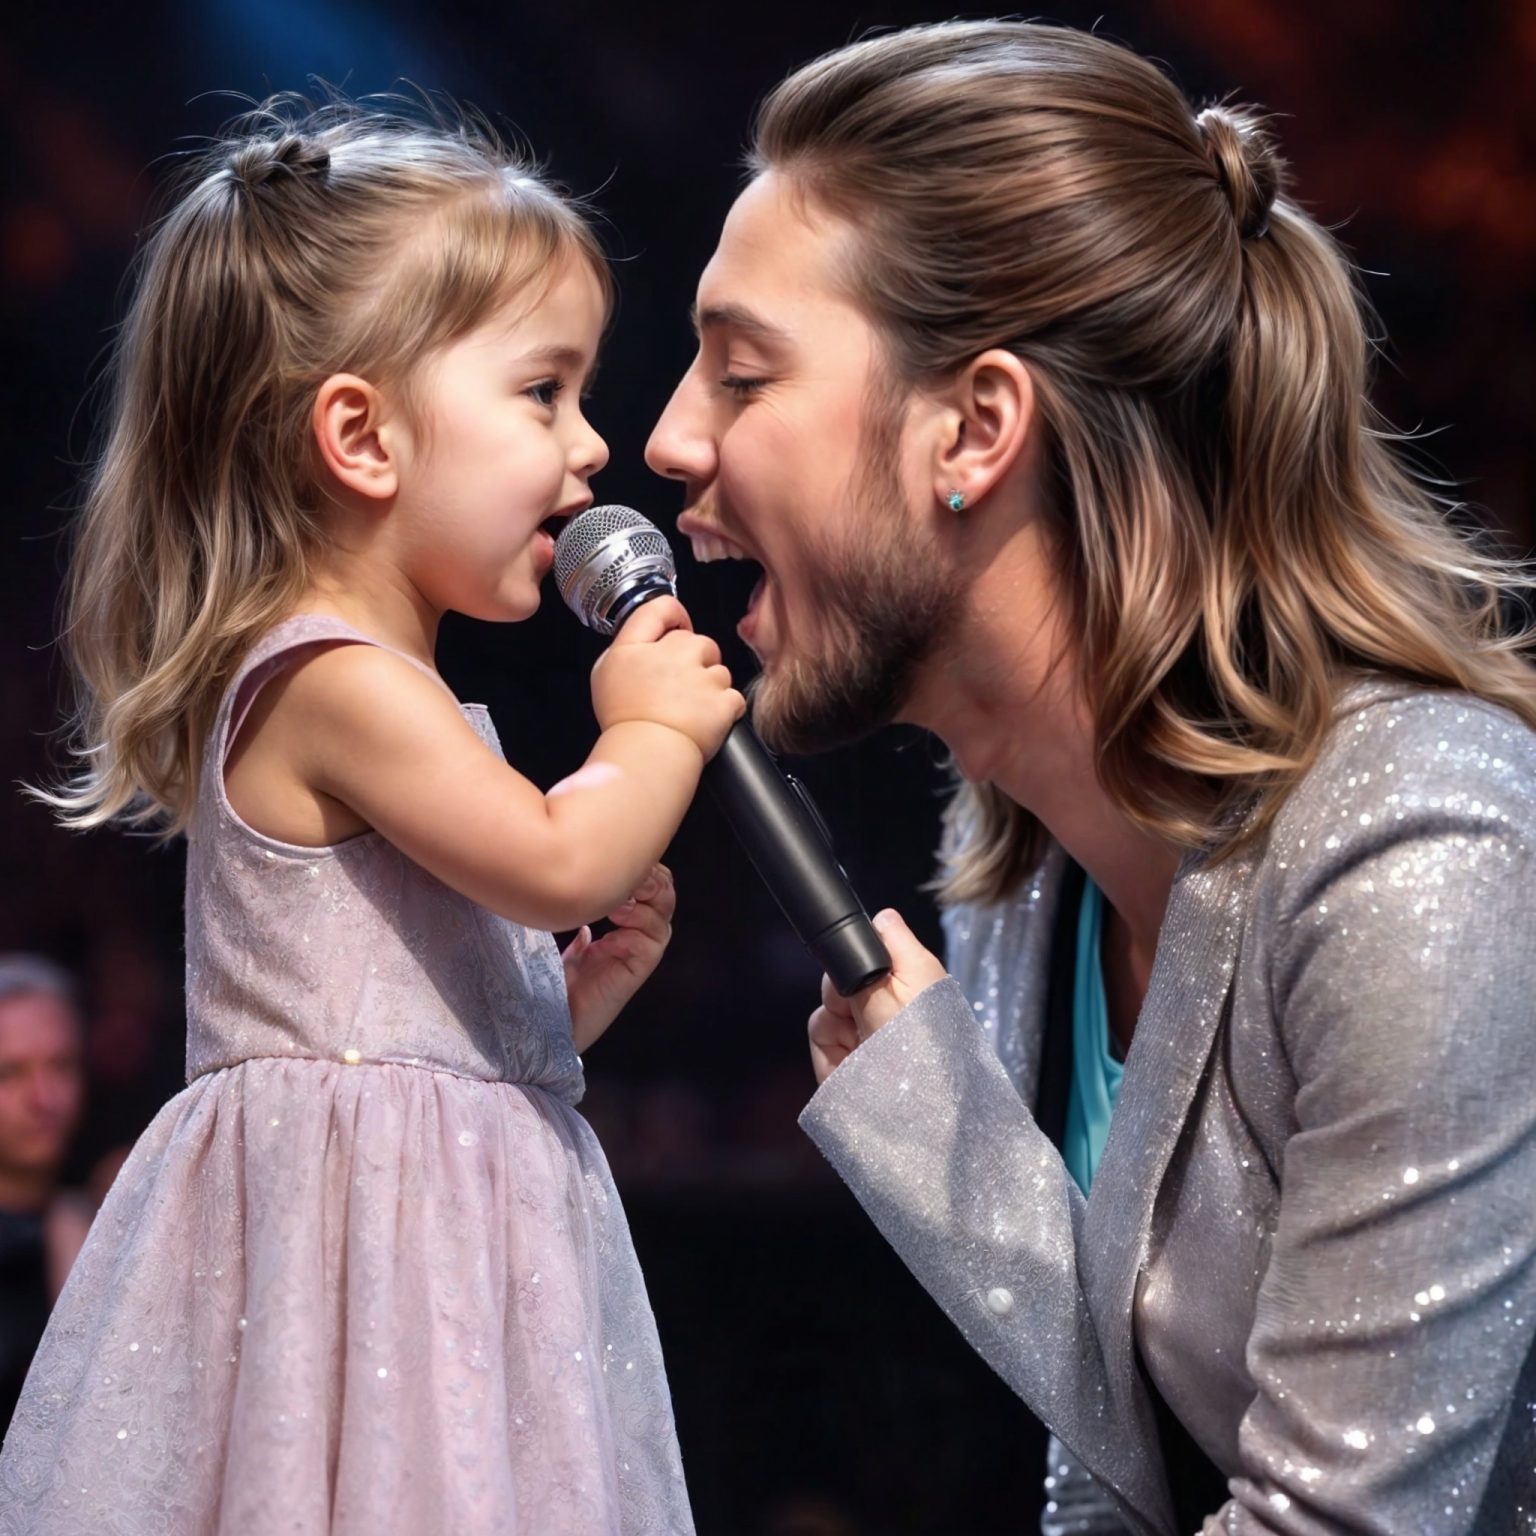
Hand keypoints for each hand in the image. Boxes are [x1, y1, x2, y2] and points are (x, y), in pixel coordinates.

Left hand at [562, 863, 675, 1052]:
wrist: (551, 1020)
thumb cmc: (555, 983)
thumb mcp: (567, 941)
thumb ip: (579, 920)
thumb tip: (583, 899)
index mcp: (626, 926)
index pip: (651, 887)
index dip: (643, 868)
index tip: (618, 857)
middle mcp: (639, 936)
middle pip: (664, 894)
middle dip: (649, 876)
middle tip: (624, 870)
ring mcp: (641, 952)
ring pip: (662, 913)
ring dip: (642, 898)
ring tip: (616, 898)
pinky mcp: (637, 969)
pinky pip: (651, 939)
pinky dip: (635, 925)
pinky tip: (613, 924)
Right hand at [590, 598, 744, 758]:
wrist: (646, 757)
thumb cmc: (625, 722)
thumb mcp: (605, 674)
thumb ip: (628, 648)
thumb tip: (647, 642)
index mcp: (638, 647)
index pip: (661, 607)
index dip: (674, 616)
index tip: (678, 629)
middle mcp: (672, 654)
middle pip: (698, 641)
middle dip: (695, 660)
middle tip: (678, 689)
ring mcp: (701, 676)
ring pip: (719, 670)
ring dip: (710, 687)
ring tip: (688, 710)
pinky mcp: (723, 700)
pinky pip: (733, 698)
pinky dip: (724, 711)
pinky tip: (704, 721)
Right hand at [806, 909, 947, 1085]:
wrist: (919, 1114)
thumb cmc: (925, 1045)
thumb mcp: (915, 982)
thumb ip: (892, 944)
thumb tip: (882, 915)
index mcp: (909, 980)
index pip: (870, 946)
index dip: (855, 951)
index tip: (855, 967)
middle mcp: (885, 1006)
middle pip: (839, 978)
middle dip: (840, 994)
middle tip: (860, 1014)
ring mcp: (863, 1037)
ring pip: (825, 1011)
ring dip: (835, 1028)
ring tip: (862, 1048)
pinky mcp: (846, 1065)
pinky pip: (820, 1042)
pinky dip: (829, 1054)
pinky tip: (851, 1065)